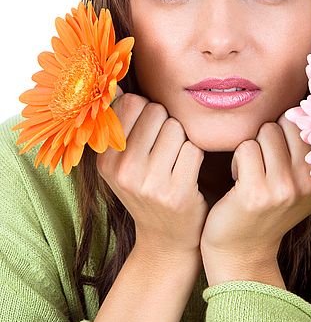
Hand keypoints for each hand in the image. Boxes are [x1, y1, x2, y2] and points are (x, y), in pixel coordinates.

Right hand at [96, 86, 208, 258]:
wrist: (165, 239)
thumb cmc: (147, 188)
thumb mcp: (122, 161)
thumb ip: (119, 122)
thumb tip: (114, 82)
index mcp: (105, 157)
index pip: (131, 102)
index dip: (147, 112)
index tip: (147, 133)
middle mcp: (122, 170)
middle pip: (157, 112)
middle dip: (166, 125)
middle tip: (163, 151)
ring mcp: (149, 183)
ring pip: (177, 128)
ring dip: (182, 141)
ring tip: (174, 163)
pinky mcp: (176, 192)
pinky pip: (193, 148)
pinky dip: (195, 157)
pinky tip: (187, 174)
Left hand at [200, 114, 310, 277]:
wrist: (242, 251)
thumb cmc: (267, 207)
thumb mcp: (297, 181)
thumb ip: (307, 149)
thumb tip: (306, 103)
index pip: (309, 122)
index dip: (288, 127)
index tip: (280, 149)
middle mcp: (310, 181)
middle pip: (286, 122)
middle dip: (269, 135)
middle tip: (264, 163)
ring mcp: (285, 188)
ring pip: (265, 131)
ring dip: (252, 147)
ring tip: (252, 172)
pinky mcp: (256, 193)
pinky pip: (245, 148)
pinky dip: (237, 160)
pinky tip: (239, 181)